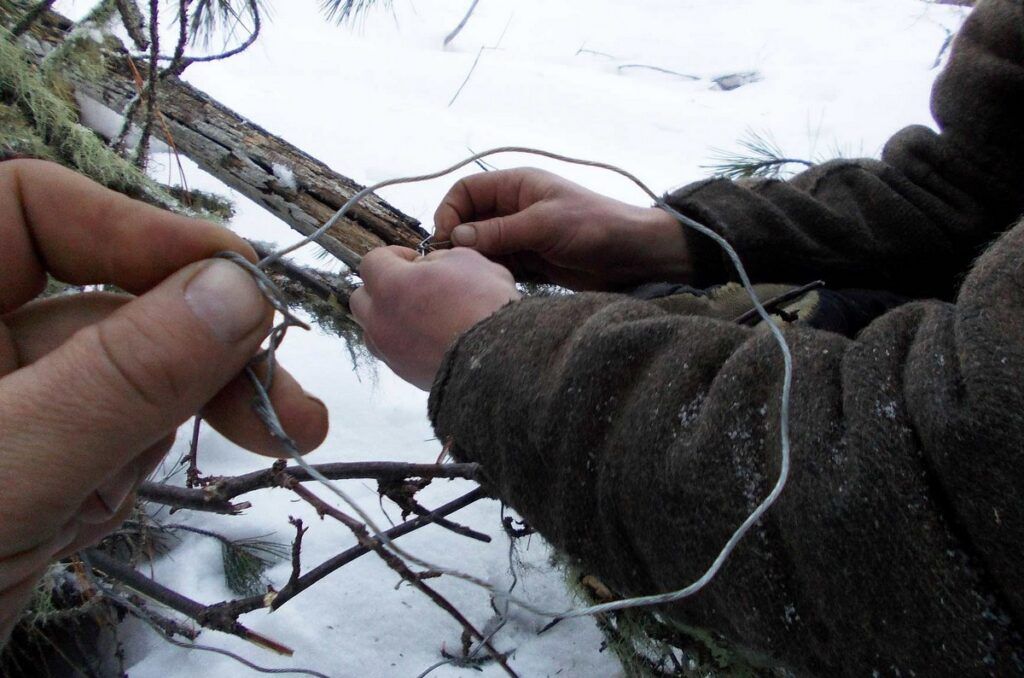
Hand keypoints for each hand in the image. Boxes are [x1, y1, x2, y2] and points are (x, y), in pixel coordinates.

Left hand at [0, 161, 327, 642]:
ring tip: (254, 447)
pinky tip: (96, 512)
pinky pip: (110, 436)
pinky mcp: (28, 463)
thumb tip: (242, 291)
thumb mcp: (10, 468)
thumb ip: (124, 377)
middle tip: (286, 399)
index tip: (241, 282)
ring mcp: (3, 407)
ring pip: (122, 377)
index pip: (36, 209)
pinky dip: (131, 466)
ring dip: (178, 415)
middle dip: (200, 348)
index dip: (142, 233)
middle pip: (104, 302)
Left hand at [349, 247, 520, 389]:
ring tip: (418, 316)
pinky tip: (429, 339)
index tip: (415, 260)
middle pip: (361, 298)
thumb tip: (428, 265)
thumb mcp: (467, 260)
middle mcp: (380, 319)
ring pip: (371, 329)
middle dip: (381, 288)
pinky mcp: (404, 373)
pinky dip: (403, 342)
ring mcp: (389, 350)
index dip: (394, 255)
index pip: (371, 261)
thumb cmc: (484, 304)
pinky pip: (391, 352)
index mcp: (391, 285)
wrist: (498, 359)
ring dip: (387, 318)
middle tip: (412, 287)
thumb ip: (439, 258)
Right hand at [433, 167, 691, 289]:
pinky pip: (499, 267)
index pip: (466, 191)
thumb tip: (455, 238)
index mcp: (516, 186)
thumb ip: (498, 232)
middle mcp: (514, 208)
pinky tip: (490, 286)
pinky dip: (491, 275)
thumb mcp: (543, 224)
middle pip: (469, 221)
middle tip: (455, 266)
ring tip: (473, 279)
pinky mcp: (531, 262)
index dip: (450, 211)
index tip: (447, 239)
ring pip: (482, 248)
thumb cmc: (594, 226)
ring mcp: (521, 236)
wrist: (634, 255)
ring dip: (475, 262)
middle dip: (459, 242)